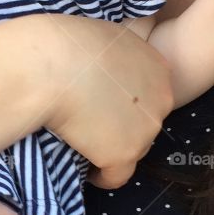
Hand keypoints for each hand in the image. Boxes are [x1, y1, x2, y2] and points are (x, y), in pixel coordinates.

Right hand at [43, 17, 173, 190]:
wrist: (51, 68)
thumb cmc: (66, 44)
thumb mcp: (106, 37)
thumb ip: (119, 56)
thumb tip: (109, 68)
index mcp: (158, 67)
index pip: (150, 95)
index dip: (127, 102)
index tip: (103, 104)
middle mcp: (162, 99)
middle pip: (146, 123)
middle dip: (123, 125)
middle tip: (92, 123)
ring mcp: (146, 129)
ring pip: (133, 149)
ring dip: (112, 148)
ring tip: (85, 144)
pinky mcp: (125, 154)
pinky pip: (117, 177)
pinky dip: (101, 175)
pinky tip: (85, 169)